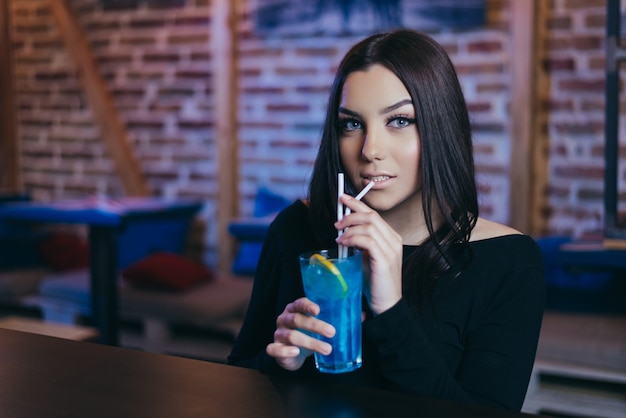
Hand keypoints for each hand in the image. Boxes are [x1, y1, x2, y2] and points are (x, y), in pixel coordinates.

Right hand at [266, 297, 335, 370]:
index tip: (318, 310)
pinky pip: (276, 349)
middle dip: (315, 325)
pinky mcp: (275, 348)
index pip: (299, 304)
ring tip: (327, 349)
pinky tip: (296, 352)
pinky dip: (286, 350)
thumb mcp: (315, 326)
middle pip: (297, 319)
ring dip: (310, 342)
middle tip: (332, 332)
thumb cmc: (305, 335)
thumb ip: (329, 321)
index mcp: (293, 309)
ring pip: (291, 335)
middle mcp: (284, 319)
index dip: (308, 306)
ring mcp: (278, 334)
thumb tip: (357, 317)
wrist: (291, 355)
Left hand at [335, 194, 402, 314]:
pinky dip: (353, 238)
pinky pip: (367, 240)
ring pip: (369, 225)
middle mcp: (394, 240)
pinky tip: (343, 243)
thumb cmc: (374, 283)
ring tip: (338, 235)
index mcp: (391, 238)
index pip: (374, 214)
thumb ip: (359, 244)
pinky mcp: (385, 260)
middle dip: (351, 212)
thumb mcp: (366, 258)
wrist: (386, 305)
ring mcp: (391, 249)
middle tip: (336, 220)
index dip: (358, 204)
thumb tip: (342, 231)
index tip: (343, 198)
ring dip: (350, 227)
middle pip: (372, 216)